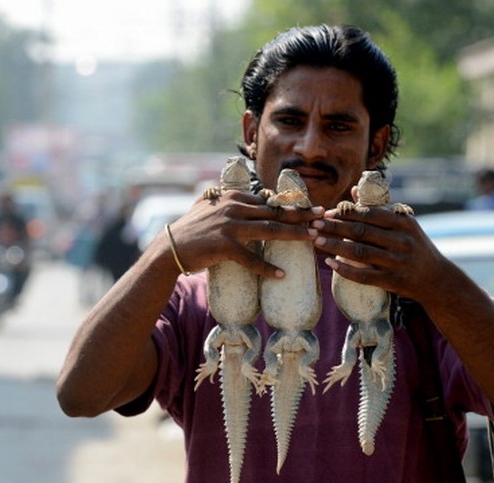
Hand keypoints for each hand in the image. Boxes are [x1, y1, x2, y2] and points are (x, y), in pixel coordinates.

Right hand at [165, 190, 323, 277]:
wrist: (170, 247)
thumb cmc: (191, 229)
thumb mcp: (209, 206)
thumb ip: (228, 200)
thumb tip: (247, 198)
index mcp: (234, 197)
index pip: (270, 202)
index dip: (293, 207)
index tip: (312, 210)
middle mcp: (233, 208)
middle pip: (275, 212)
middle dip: (302, 216)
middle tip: (323, 218)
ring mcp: (229, 226)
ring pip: (269, 230)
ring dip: (294, 235)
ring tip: (313, 239)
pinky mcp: (223, 246)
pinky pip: (250, 258)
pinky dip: (266, 268)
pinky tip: (281, 274)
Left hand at [311, 205, 445, 300]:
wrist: (437, 279)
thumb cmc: (414, 247)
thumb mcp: (403, 225)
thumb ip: (379, 208)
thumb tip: (354, 190)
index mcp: (403, 223)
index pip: (369, 214)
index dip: (345, 213)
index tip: (326, 213)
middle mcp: (401, 241)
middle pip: (361, 232)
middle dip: (335, 227)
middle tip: (314, 224)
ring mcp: (397, 262)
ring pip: (360, 252)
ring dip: (335, 246)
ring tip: (317, 240)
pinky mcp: (393, 281)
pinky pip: (364, 275)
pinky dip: (345, 269)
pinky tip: (330, 263)